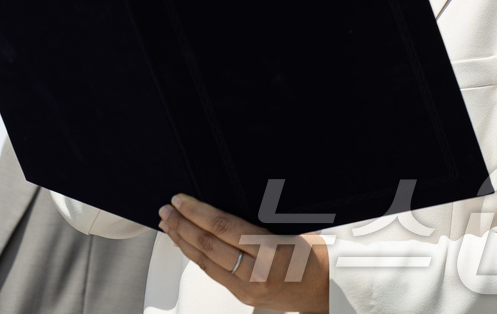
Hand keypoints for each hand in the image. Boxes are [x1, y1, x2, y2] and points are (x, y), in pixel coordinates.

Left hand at [159, 194, 329, 312]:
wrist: (329, 289)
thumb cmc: (315, 255)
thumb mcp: (289, 227)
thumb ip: (256, 219)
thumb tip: (221, 202)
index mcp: (270, 250)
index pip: (223, 227)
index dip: (197, 211)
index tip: (181, 199)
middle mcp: (257, 273)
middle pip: (208, 245)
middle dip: (182, 224)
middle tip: (166, 209)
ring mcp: (248, 288)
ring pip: (206, 262)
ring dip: (183, 240)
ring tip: (168, 224)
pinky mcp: (244, 297)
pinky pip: (213, 274)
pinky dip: (195, 257)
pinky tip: (186, 245)